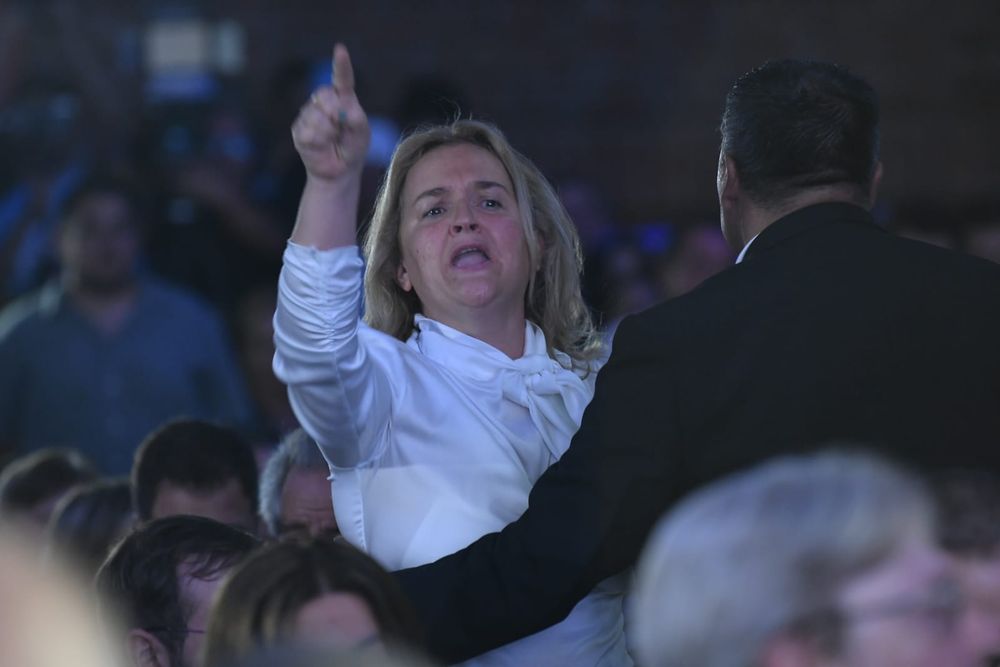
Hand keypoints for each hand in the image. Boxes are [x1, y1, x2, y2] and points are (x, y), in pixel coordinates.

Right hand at [291, 44, 369, 183]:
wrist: (339, 171)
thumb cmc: (353, 148)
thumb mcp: (362, 133)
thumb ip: (356, 118)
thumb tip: (341, 108)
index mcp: (343, 99)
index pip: (342, 79)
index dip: (341, 65)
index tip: (340, 50)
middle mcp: (325, 103)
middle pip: (323, 94)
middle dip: (334, 111)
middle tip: (340, 126)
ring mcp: (309, 114)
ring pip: (314, 114)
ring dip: (327, 130)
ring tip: (333, 140)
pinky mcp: (299, 129)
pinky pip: (307, 130)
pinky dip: (319, 140)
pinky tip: (322, 145)